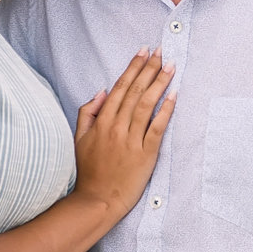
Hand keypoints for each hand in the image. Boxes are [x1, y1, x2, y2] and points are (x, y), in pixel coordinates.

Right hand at [72, 49, 175, 219]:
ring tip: (170, 67)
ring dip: (160, 83)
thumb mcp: (78, 138)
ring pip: (147, 105)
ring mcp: (132, 140)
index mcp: (102, 122)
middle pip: (136, 91)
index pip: (120, 88)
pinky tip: (174, 95)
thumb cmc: (88, 171)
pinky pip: (157, 127)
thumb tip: (102, 91)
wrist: (97, 200)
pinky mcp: (146, 154)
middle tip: (162, 52)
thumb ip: (88, 112)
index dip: (133, 68)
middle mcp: (117, 127)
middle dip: (149, 69)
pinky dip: (166, 110)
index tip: (143, 52)